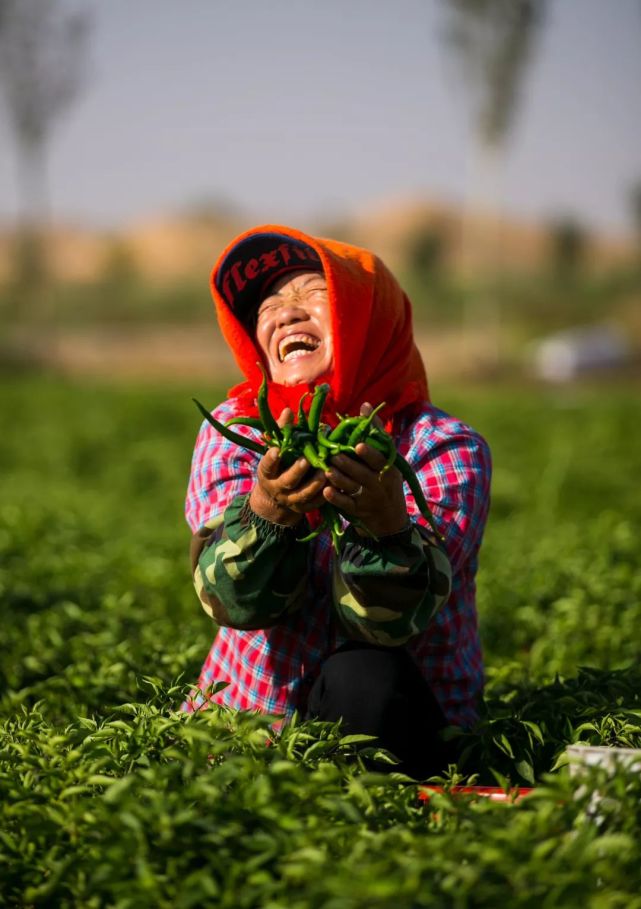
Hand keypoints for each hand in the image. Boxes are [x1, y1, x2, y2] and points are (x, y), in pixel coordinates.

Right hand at [249, 408, 325, 525]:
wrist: (276, 497)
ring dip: (315, 484)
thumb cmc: (279, 465)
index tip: (277, 450)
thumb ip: (282, 432)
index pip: (267, 466)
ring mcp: (291, 500)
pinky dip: (325, 495)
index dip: (271, 459)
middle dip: (297, 471)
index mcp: (268, 473)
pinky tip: (335, 484)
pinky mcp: (304, 508)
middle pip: (288, 481)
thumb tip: (288, 411)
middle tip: (307, 460)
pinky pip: (316, 503)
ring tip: (326, 472)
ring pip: (303, 494)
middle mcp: (278, 488)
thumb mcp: (276, 450)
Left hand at [323, 403, 408, 537]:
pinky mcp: (357, 511)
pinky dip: (336, 498)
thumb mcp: (388, 458)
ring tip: (326, 470)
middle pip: (362, 474)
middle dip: (347, 465)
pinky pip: (346, 505)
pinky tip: (325, 491)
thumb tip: (365, 405)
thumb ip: (376, 432)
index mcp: (387, 469)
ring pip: (351, 488)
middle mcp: (378, 484)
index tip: (357, 446)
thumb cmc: (386, 479)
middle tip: (333, 456)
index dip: (369, 454)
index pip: (379, 461)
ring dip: (338, 479)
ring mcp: (368, 499)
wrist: (389, 517)